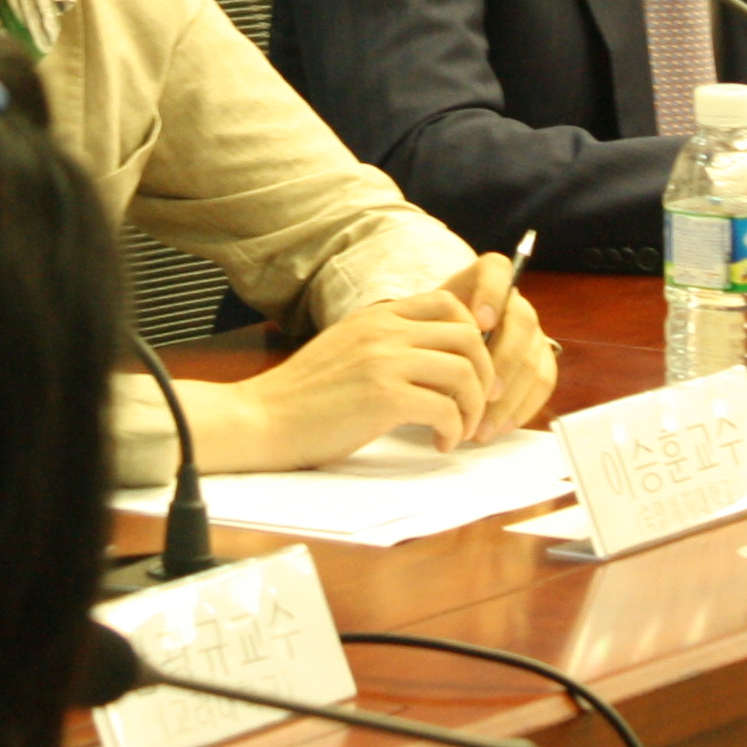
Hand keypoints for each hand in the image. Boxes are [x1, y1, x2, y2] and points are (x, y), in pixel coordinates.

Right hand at [179, 289, 496, 473]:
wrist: (262, 418)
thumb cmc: (303, 396)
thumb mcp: (347, 348)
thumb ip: (385, 343)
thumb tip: (433, 360)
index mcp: (377, 315)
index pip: (448, 302)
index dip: (474, 335)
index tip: (471, 369)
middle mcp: (384, 330)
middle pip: (468, 337)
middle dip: (484, 374)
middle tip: (477, 405)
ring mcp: (384, 361)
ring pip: (464, 373)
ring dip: (472, 407)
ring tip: (459, 430)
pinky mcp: (383, 397)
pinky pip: (445, 409)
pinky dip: (452, 430)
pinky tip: (438, 444)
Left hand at [437, 253, 558, 433]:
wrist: (433, 355)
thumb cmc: (423, 340)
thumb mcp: (419, 328)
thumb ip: (428, 331)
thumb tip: (435, 361)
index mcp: (483, 283)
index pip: (496, 270)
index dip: (492, 293)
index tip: (477, 323)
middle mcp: (512, 304)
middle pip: (522, 322)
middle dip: (504, 361)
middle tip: (484, 394)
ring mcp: (530, 333)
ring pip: (533, 359)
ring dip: (510, 398)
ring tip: (481, 427)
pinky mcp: (540, 360)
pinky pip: (543, 382)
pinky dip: (522, 408)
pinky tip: (498, 428)